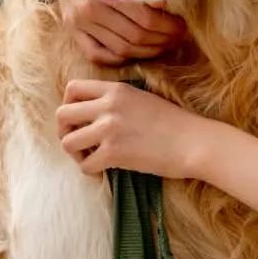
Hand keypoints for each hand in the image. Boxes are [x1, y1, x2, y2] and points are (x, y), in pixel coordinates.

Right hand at [40, 0, 185, 65]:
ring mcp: (79, 21)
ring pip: (121, 50)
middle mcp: (90, 9)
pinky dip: (119, 59)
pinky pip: (97, 54)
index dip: (170, 27)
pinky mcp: (72, 28)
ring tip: (163, 44)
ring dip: (148, 51)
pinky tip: (136, 52)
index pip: (148, 20)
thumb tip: (164, 5)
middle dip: (163, 40)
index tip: (182, 25)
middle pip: (137, 37)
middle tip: (177, 36)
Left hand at [56, 79, 214, 177]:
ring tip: (91, 156)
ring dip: (76, 153)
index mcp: (116, 89)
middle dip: (65, 131)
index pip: (72, 89)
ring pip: (67, 142)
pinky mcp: (114, 153)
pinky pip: (85, 165)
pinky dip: (91, 170)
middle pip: (62, 114)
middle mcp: (108, 105)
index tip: (80, 119)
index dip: (69, 105)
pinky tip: (104, 169)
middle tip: (80, 141)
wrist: (194, 142)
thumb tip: (93, 113)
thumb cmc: (174, 123)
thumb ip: (117, 100)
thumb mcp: (142, 98)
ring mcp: (110, 129)